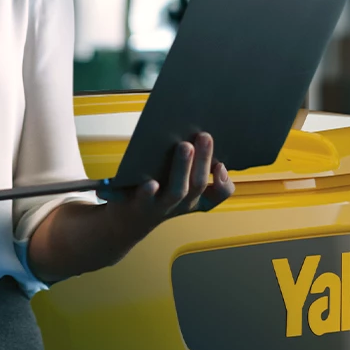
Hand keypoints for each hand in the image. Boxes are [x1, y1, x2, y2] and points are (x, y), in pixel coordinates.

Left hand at [97, 132, 235, 239]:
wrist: (125, 220)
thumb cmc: (156, 193)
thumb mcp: (176, 181)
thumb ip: (186, 163)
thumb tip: (189, 129)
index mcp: (194, 197)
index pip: (217, 194)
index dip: (224, 182)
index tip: (221, 164)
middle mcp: (181, 203)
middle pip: (197, 184)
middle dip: (203, 159)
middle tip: (204, 136)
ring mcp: (160, 206)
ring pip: (176, 191)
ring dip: (182, 168)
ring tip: (184, 146)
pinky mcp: (138, 205)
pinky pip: (145, 200)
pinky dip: (148, 192)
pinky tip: (151, 183)